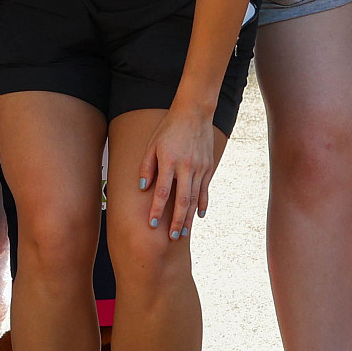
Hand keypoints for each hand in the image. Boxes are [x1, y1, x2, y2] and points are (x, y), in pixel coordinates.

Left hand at [135, 112, 220, 241]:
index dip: (157, 209)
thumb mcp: (152, 144)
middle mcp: (186, 166)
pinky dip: (202, 204)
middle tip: (172, 236)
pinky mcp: (208, 167)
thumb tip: (143, 188)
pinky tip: (199, 216)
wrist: (194, 114)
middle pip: (182, 200)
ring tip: (184, 232)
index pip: (162, 191)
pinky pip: (205, 190)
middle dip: (177, 220)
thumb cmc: (169, 129)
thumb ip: (146, 167)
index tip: (152, 224)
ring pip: (195, 198)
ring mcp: (199, 168)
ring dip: (189, 217)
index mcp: (169, 161)